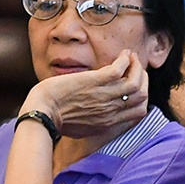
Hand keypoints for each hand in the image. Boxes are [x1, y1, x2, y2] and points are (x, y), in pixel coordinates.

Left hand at [22, 51, 147, 140]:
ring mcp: (105, 96)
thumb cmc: (55, 121)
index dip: (142, 96)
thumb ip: (96, 122)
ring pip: (136, 81)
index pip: (140, 111)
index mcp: (109, 123)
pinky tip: (123, 55)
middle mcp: (111, 110)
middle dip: (143, 79)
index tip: (135, 85)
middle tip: (135, 67)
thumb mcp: (82, 128)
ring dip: (136, 66)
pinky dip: (126, 60)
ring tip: (130, 57)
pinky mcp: (95, 82)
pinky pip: (120, 69)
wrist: (41, 114)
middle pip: (142, 95)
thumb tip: (101, 115)